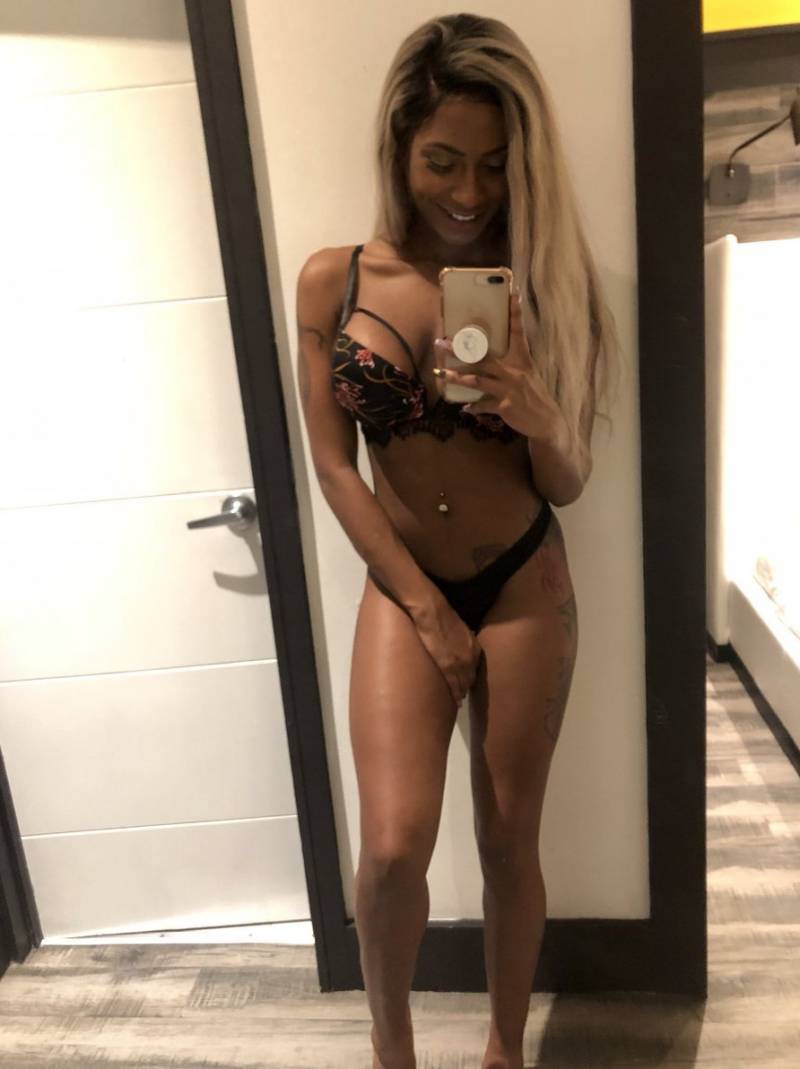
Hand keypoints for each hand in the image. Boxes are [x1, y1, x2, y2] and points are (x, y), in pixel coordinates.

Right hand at [411, 598, 483, 706]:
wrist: (433, 613)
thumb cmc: (442, 616)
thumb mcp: (459, 628)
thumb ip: (462, 640)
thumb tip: (459, 645)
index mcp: (474, 647)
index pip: (475, 668)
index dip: (470, 676)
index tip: (467, 682)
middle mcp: (471, 657)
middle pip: (471, 677)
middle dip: (468, 686)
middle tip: (464, 694)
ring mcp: (460, 663)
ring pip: (465, 683)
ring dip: (462, 692)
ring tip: (460, 699)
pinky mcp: (448, 667)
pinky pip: (454, 685)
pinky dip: (456, 694)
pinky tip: (457, 701)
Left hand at [433, 290, 564, 442]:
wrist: (547, 421)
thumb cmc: (534, 395)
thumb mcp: (527, 374)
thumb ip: (511, 362)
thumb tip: (490, 355)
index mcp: (522, 360)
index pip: (518, 333)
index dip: (516, 314)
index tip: (513, 295)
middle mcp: (515, 372)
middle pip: (484, 357)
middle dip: (461, 350)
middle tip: (442, 343)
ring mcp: (509, 389)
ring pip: (478, 380)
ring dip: (457, 378)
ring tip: (441, 374)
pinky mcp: (506, 406)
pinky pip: (484, 405)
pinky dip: (474, 407)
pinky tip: (464, 408)